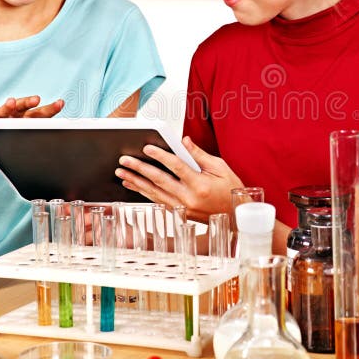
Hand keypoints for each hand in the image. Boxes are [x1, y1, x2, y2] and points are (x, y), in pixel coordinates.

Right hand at [0, 95, 64, 163]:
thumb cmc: (8, 143)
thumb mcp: (23, 143)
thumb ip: (36, 140)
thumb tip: (56, 148)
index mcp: (26, 119)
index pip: (40, 112)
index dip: (51, 108)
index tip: (61, 103)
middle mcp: (14, 114)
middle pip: (23, 106)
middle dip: (29, 102)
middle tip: (36, 99)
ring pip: (5, 109)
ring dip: (8, 106)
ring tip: (11, 102)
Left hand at [115, 136, 242, 222]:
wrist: (236, 217)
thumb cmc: (231, 190)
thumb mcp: (220, 168)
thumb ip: (199, 155)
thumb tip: (183, 142)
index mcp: (200, 185)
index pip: (176, 167)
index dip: (160, 156)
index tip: (146, 147)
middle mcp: (189, 198)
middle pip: (160, 180)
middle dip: (140, 169)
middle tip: (124, 160)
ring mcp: (183, 208)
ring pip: (155, 193)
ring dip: (137, 182)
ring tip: (122, 173)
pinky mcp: (180, 213)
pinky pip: (158, 201)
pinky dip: (145, 193)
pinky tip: (134, 186)